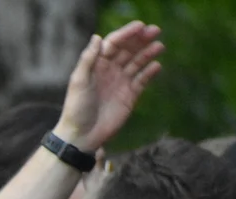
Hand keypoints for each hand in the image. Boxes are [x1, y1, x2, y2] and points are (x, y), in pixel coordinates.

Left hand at [57, 21, 163, 150]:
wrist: (82, 136)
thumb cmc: (76, 109)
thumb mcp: (79, 82)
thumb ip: (88, 59)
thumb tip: (97, 37)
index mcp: (96, 65)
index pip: (113, 43)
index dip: (126, 34)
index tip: (140, 26)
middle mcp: (109, 71)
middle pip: (128, 50)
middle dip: (141, 39)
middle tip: (155, 30)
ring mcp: (120, 83)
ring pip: (137, 62)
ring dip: (148, 53)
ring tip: (159, 46)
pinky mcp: (129, 96)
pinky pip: (142, 80)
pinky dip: (150, 72)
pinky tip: (156, 66)